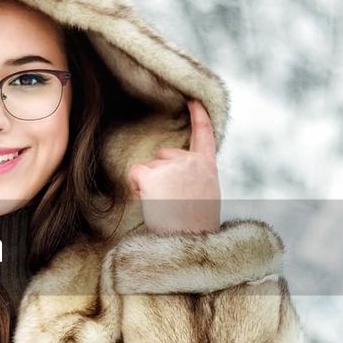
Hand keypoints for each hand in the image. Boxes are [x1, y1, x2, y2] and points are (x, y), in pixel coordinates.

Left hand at [128, 99, 220, 233]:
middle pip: (164, 155)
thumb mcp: (206, 195)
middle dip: (162, 174)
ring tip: (165, 206)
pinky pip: (135, 174)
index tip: (192, 99)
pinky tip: (150, 201)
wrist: (190, 244)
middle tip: (172, 201)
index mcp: (207, 166)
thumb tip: (179, 172)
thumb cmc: (196, 227)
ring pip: (149, 168)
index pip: (204, 134)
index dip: (198, 114)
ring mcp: (171, 166)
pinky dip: (137, 187)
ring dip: (150, 185)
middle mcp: (190, 161)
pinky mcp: (152, 175)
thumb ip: (195, 177)